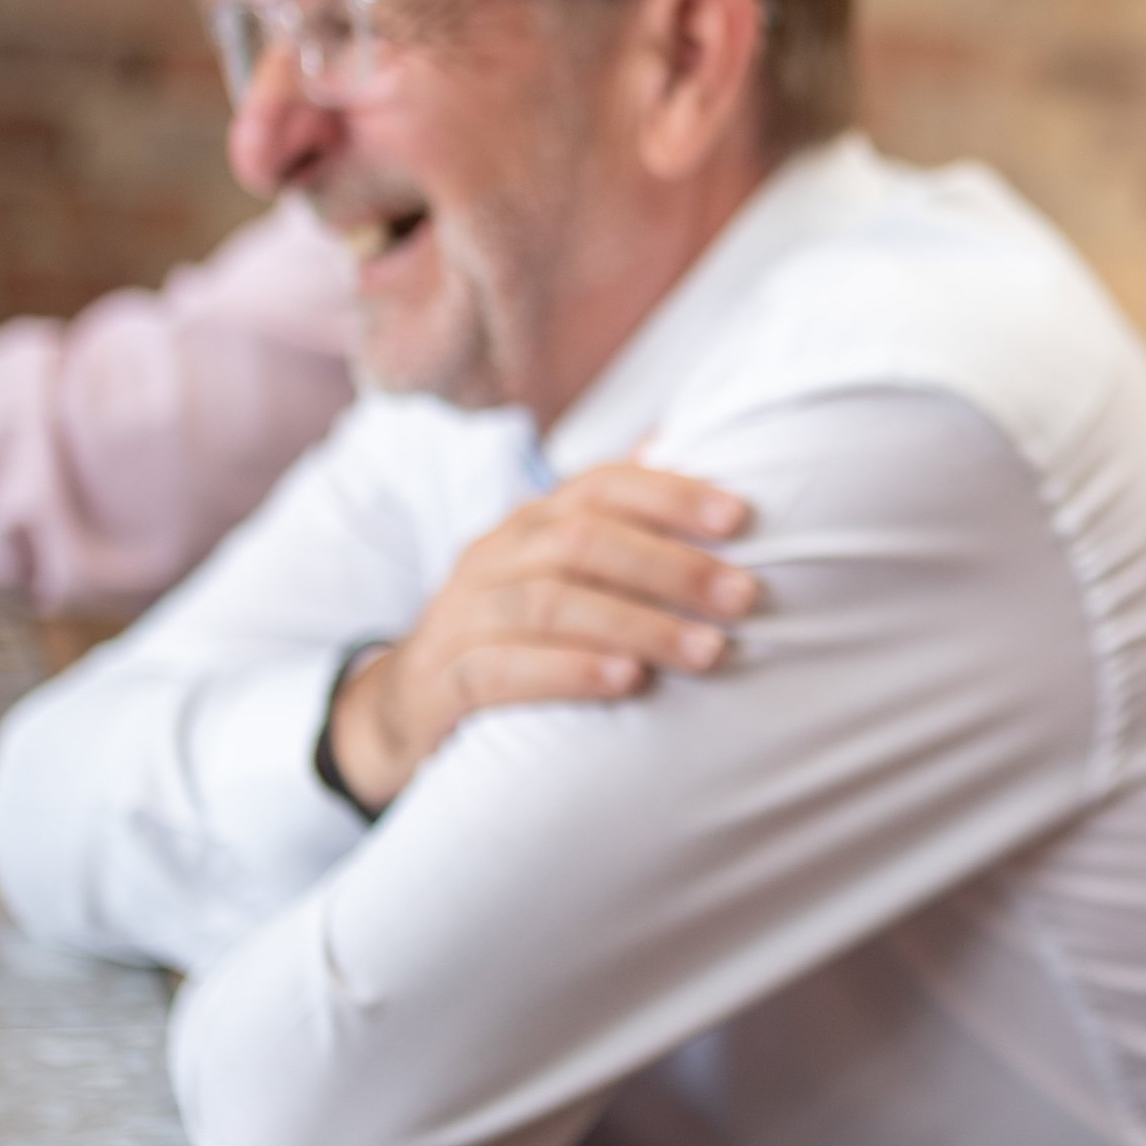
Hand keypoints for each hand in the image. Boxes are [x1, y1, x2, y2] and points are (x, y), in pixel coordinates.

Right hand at [327, 459, 754, 812]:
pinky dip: (569, 672)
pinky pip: (502, 670)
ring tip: (706, 650)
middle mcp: (493, 558)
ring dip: (636, 624)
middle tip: (741, 597)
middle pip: (580, 541)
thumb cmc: (510, 632)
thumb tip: (675, 438)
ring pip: (547, 604)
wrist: (404, 707)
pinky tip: (626, 682)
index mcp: (529, 524)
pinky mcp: (442, 682)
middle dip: (669, 566)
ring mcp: (461, 617)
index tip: (738, 517)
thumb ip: (611, 520)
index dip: (668, 494)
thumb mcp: (554, 572)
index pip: (598, 486)